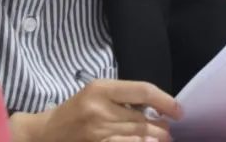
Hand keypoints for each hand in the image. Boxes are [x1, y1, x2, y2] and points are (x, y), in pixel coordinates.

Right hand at [9, 79, 182, 141]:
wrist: (46, 133)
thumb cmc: (75, 110)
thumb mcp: (96, 94)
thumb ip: (123, 97)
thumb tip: (156, 107)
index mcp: (101, 89)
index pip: (143, 92)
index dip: (166, 101)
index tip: (178, 110)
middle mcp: (100, 110)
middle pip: (144, 119)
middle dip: (162, 126)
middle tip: (169, 129)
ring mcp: (98, 133)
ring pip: (139, 137)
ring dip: (155, 139)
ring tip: (162, 138)